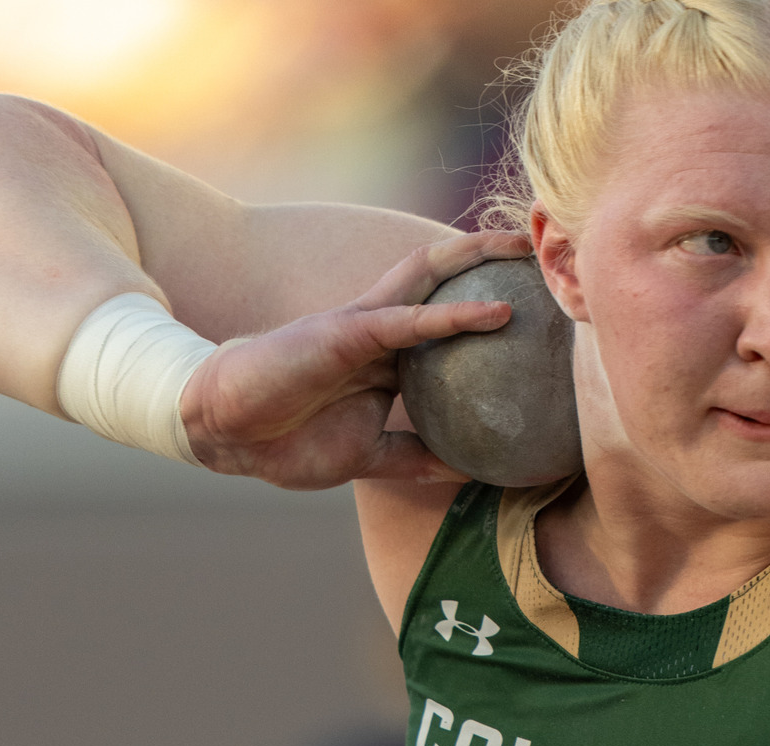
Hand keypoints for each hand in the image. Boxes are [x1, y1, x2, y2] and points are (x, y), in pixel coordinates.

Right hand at [181, 230, 531, 488]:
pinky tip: (498, 313)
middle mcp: (380, 330)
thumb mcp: (368, 455)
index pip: (445, 314)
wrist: (225, 434)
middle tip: (545, 250)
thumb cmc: (287, 440)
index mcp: (385, 357)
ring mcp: (364, 327)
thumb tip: (467, 473)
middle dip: (491, 258)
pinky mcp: (348, 333)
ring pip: (432, 279)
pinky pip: (411, 321)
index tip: (537, 303)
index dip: (486, 300)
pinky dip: (456, 315)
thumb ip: (415, 457)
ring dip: (481, 258)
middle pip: (445, 278)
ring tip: (529, 248)